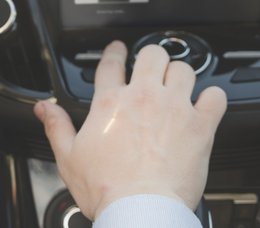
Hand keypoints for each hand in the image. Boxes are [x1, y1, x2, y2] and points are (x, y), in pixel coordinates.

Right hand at [34, 41, 225, 220]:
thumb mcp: (68, 157)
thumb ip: (57, 126)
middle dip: (151, 57)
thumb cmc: (106, 188)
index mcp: (110, 103)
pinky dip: (212, 97)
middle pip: (151, 54)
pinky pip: (215, 96)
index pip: (111, 63)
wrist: (139, 210)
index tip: (117, 49)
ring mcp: (174, 109)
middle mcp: (143, 97)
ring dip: (180, 74)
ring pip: (183, 69)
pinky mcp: (199, 126)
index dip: (113, 52)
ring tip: (177, 84)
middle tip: (151, 66)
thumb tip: (44, 108)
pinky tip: (206, 103)